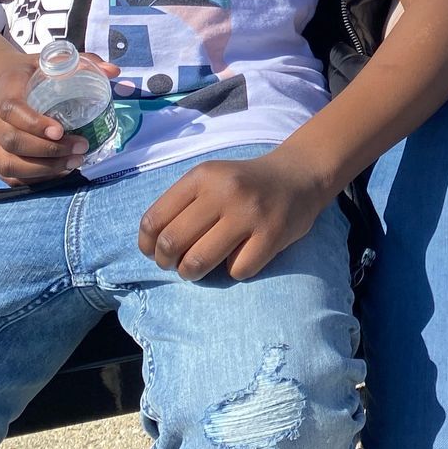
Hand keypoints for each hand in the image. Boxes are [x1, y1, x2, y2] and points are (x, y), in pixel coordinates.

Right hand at [0, 46, 112, 184]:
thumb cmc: (26, 73)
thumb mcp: (48, 60)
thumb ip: (80, 62)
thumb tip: (113, 70)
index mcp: (3, 89)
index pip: (11, 109)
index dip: (34, 123)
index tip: (61, 131)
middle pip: (12, 141)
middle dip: (48, 150)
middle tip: (81, 147)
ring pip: (8, 163)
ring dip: (44, 169)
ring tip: (74, 162)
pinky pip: (7, 176)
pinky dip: (34, 179)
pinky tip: (59, 171)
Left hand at [138, 150, 335, 280]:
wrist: (299, 176)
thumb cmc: (244, 184)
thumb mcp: (210, 180)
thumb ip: (181, 206)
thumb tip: (152, 249)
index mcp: (203, 176)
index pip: (153, 220)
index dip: (148, 245)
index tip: (156, 252)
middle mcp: (225, 191)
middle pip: (172, 244)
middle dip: (168, 263)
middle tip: (178, 264)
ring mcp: (250, 213)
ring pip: (198, 262)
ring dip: (192, 273)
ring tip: (199, 267)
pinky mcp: (272, 235)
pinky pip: (236, 271)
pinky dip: (234, 270)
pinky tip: (243, 255)